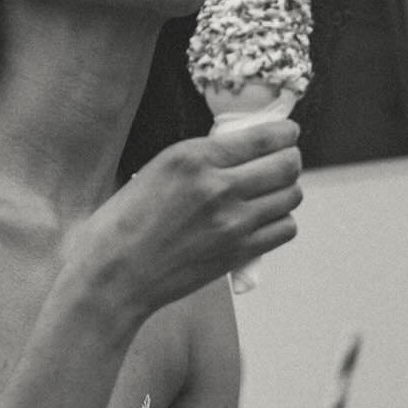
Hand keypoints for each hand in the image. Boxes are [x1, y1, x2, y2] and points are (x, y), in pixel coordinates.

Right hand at [67, 119, 302, 320]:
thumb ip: (200, 158)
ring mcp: (232, 222)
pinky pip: (285, 228)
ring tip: (272, 190)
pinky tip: (265, 218)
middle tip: (284, 160)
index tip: (288, 133)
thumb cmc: (125, 221)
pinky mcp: (239, 252)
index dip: (284, 133)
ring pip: (291, 196)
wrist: (116, 274)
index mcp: (192, 158)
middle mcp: (218, 186)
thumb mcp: (156, 170)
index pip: (263, 137)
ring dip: (286, 190)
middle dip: (290, 159)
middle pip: (287, 166)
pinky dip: (281, 220)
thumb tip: (242, 149)